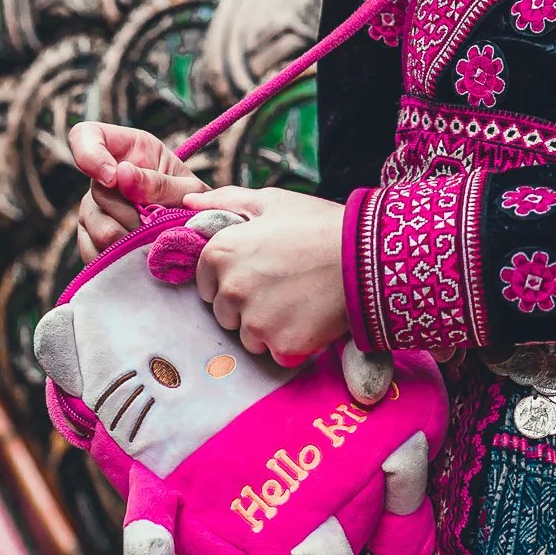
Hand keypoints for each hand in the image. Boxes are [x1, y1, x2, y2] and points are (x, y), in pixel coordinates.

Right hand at [72, 122, 209, 261]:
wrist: (194, 232)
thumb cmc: (192, 200)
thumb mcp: (187, 187)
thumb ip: (159, 182)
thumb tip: (121, 175)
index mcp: (124, 149)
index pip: (85, 136)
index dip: (90, 155)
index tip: (114, 177)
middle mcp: (101, 178)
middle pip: (96, 193)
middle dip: (130, 212)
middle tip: (155, 222)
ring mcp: (92, 210)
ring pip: (96, 227)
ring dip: (129, 239)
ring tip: (152, 239)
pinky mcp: (90, 240)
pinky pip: (94, 253)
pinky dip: (120, 258)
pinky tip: (138, 254)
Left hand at [182, 186, 347, 364]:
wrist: (367, 255)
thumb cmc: (319, 224)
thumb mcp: (272, 201)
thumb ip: (225, 201)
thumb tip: (188, 203)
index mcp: (221, 253)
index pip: (205, 282)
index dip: (231, 277)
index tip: (259, 271)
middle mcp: (231, 290)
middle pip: (225, 313)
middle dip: (247, 305)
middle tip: (284, 285)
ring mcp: (255, 322)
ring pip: (249, 337)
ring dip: (268, 326)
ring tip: (299, 301)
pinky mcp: (281, 346)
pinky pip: (276, 353)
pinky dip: (291, 342)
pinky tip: (310, 318)